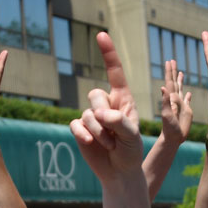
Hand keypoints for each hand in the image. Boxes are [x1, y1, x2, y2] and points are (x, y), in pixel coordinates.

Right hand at [70, 32, 143, 181]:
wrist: (120, 172)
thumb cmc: (131, 151)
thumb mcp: (132, 136)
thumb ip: (120, 122)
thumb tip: (100, 115)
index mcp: (123, 100)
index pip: (115, 72)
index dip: (108, 54)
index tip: (102, 35)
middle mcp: (107, 105)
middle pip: (96, 96)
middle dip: (104, 117)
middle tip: (115, 137)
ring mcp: (92, 117)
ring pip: (87, 114)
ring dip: (99, 133)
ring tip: (110, 146)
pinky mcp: (81, 129)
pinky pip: (75, 124)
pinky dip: (82, 134)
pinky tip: (89, 143)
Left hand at [159, 60, 192, 143]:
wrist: (173, 138)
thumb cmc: (169, 128)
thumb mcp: (167, 114)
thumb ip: (165, 102)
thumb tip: (163, 87)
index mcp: (171, 98)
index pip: (170, 82)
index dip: (169, 71)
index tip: (169, 61)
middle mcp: (175, 99)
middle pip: (174, 82)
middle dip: (173, 71)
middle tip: (172, 61)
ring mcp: (181, 105)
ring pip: (180, 89)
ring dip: (180, 80)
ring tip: (180, 72)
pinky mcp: (186, 111)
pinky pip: (187, 101)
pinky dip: (187, 96)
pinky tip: (188, 93)